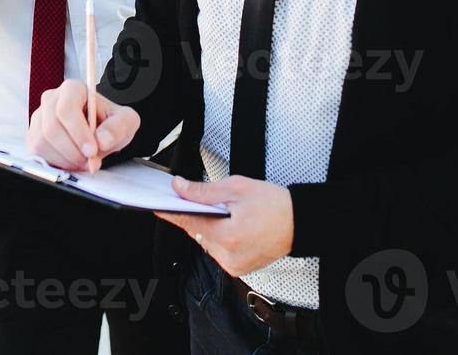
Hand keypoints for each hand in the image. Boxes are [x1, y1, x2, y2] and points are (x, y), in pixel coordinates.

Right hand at [26, 79, 140, 172]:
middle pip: (51, 127)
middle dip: (72, 150)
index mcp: (73, 89)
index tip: (92, 151)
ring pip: (42, 141)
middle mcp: (52, 99)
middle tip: (89, 162)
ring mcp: (39, 117)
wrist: (101, 131)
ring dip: (64, 159)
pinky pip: (37, 152)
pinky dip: (55, 162)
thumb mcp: (126, 121)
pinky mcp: (34, 134)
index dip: (78, 133)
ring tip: (83, 162)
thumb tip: (101, 140)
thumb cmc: (111, 123)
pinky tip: (71, 161)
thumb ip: (118, 127)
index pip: (66, 109)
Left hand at [156, 177, 294, 278]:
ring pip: (207, 243)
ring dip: (210, 227)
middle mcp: (228, 256)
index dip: (171, 211)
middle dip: (199, 216)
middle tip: (210, 202)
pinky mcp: (239, 269)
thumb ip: (205, 190)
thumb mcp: (238, 188)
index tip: (156, 205)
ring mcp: (234, 265)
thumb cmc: (275, 204)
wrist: (301, 222)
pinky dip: (221, 238)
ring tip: (228, 213)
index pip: (188, 222)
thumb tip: (180, 188)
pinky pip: (219, 251)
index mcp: (227, 236)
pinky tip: (233, 226)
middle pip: (197, 232)